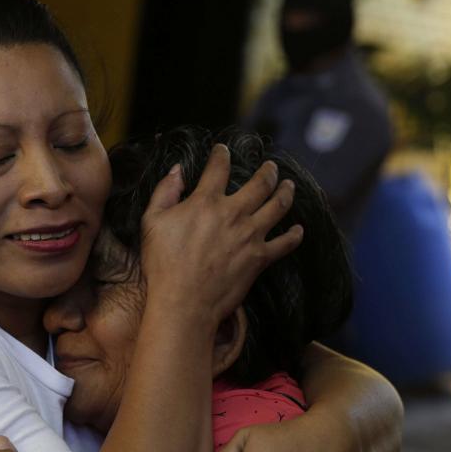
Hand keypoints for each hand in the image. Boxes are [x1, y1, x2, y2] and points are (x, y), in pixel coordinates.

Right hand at [140, 146, 301, 327]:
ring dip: (286, 192)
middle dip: (268, 171)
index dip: (221, 155)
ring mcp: (251, 235)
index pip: (218, 168)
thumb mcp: (152, 222)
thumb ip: (164, 192)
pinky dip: (295, 235)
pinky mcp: (260, 258)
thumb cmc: (162, 264)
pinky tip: (298, 229)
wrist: (183, 301)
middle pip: (260, 183)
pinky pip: (285, 243)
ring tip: (289, 185)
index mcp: (206, 201)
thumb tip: (177, 170)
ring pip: (278, 206)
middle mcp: (233, 213)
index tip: (223, 150)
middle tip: (271, 167)